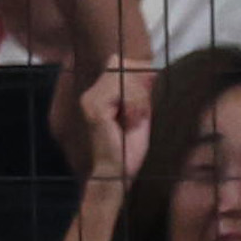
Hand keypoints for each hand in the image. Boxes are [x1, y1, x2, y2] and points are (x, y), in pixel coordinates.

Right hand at [81, 57, 151, 183]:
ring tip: (134, 121)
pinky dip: (133, 105)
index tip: (144, 100)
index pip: (118, 64)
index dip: (137, 76)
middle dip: (137, 88)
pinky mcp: (93, 108)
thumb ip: (140, 92)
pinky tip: (131, 122)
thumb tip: (151, 70)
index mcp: (98, 94)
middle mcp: (89, 93)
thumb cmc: (128, 151)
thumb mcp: (139, 115)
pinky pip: (121, 90)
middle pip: (120, 65)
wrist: (116, 176)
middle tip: (140, 115)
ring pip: (121, 75)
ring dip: (137, 99)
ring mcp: (89, 99)